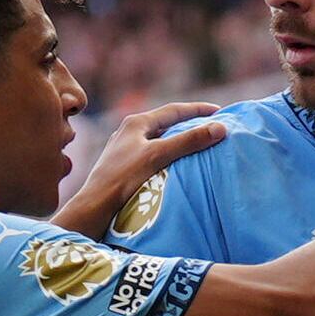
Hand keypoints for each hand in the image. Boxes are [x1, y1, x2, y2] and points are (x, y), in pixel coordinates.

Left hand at [52, 100, 226, 238]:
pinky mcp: (124, 166)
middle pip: (166, 124)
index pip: (173, 110)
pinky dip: (168, 157)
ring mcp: (125, 149)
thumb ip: (188, 141)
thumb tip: (219, 128)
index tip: (219, 111)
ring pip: (158, 140)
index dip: (198, 110)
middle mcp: (129, 132)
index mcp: (136, 123)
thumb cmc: (123, 178)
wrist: (95, 205)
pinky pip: (152, 156)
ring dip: (178, 142)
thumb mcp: (158, 155)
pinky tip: (175, 167)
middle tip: (210, 128)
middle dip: (189, 124)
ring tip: (197, 147)